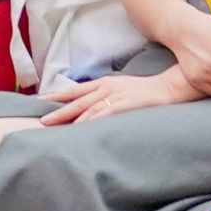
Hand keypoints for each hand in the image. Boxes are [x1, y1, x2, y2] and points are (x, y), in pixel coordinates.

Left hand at [47, 66, 193, 127]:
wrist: (169, 88)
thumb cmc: (146, 91)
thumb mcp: (122, 90)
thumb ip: (106, 98)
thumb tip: (91, 110)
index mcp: (104, 83)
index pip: (76, 90)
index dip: (57, 96)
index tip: (40, 102)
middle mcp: (107, 87)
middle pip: (77, 100)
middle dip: (58, 110)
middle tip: (42, 120)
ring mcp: (116, 95)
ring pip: (88, 108)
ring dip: (71, 117)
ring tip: (56, 126)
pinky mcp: (126, 104)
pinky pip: (105, 113)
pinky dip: (92, 121)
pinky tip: (81, 127)